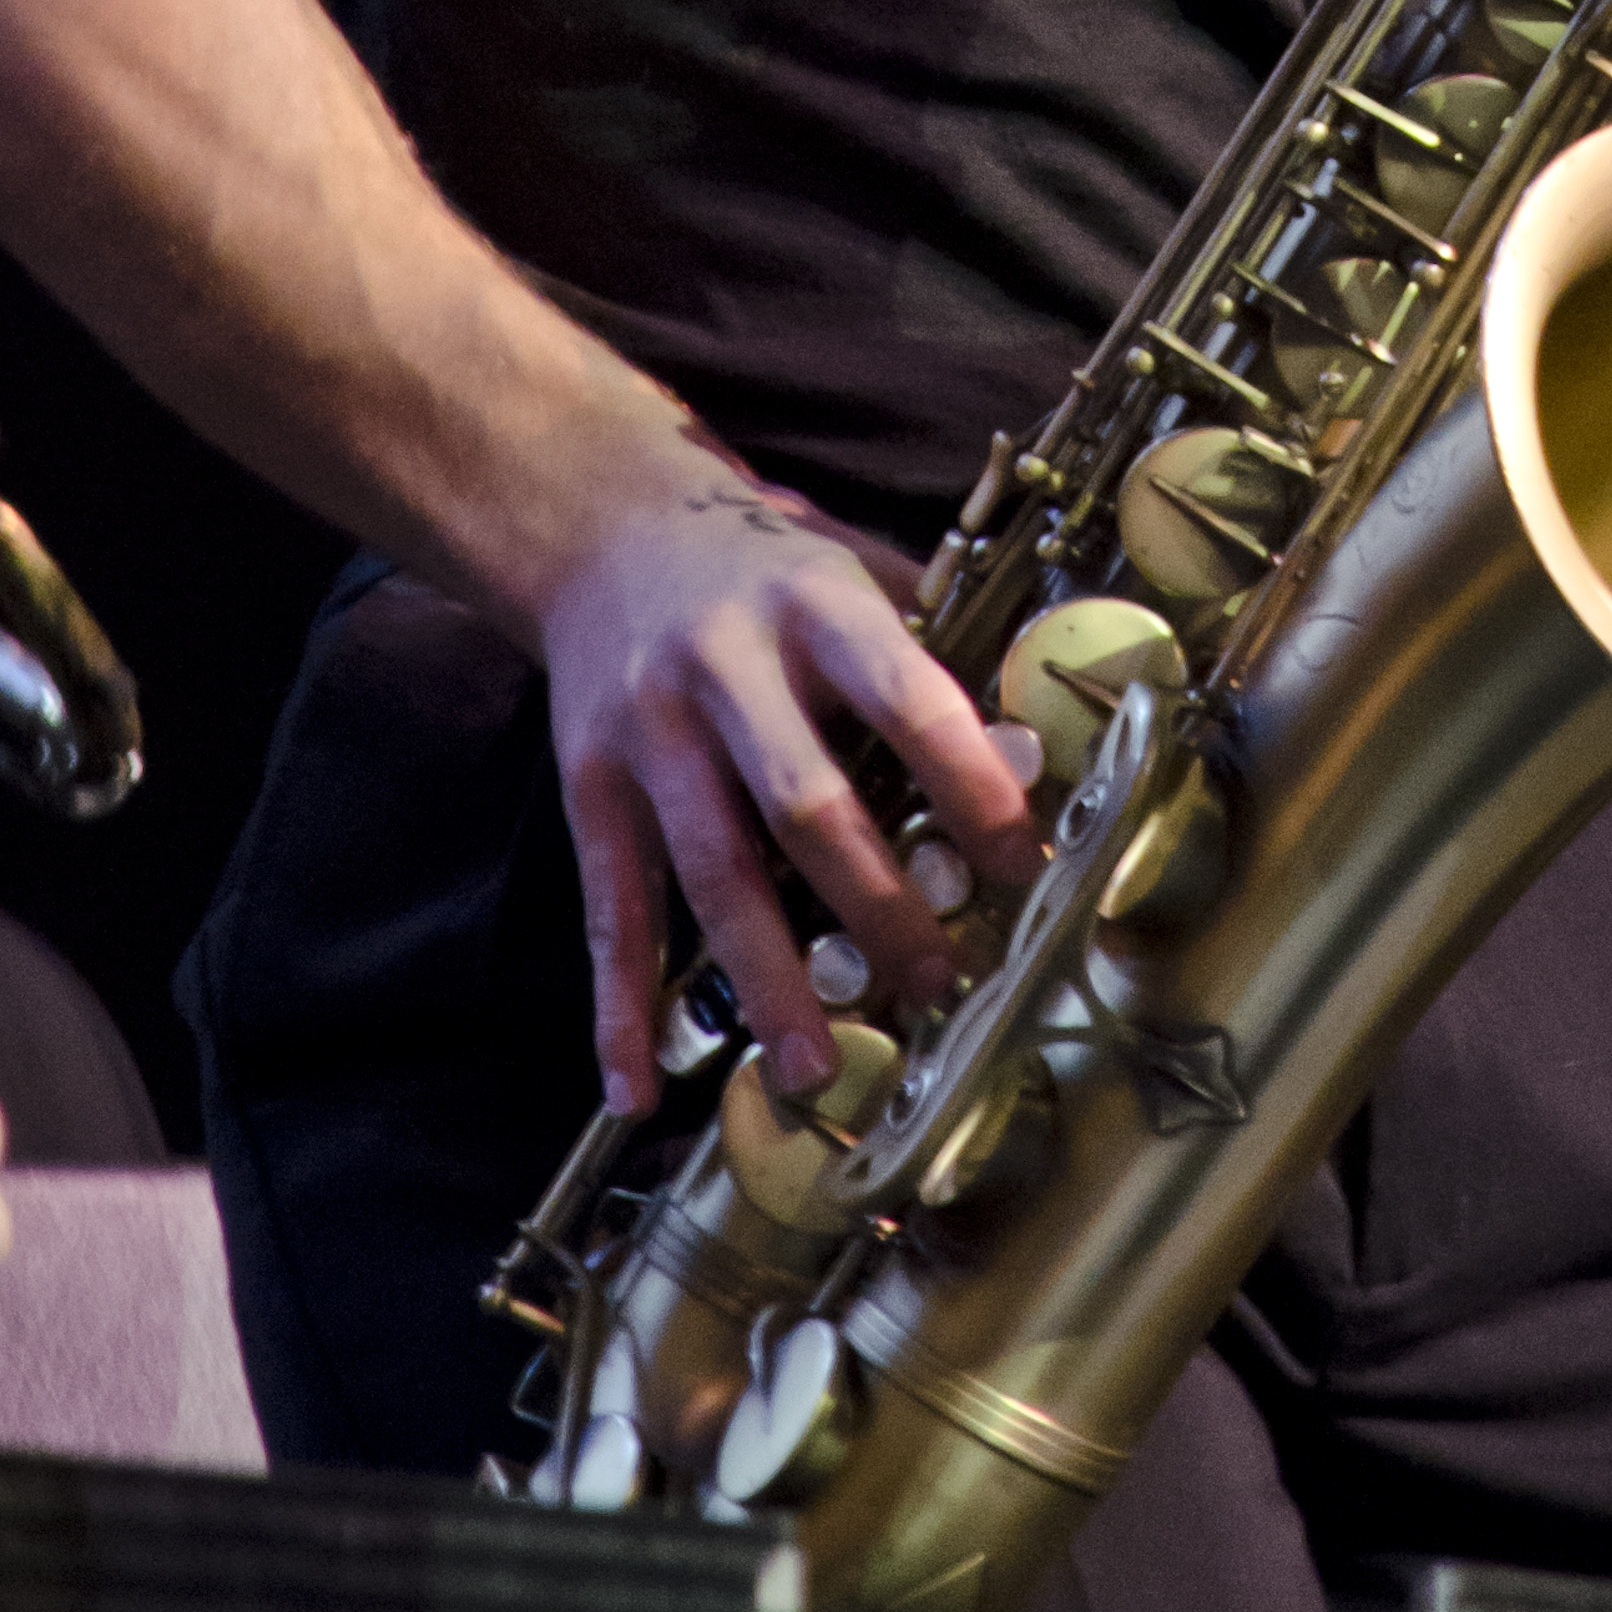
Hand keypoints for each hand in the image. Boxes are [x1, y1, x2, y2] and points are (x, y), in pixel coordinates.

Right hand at [543, 468, 1047, 1118]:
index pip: (904, 696)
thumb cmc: (762, 563)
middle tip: (936, 983)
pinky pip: (609, 906)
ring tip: (814, 1067)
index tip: (1019, 862)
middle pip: (804, 801)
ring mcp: (649, 728)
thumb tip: (1025, 754)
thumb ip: (928, 655)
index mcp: (813, 604)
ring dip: (765, 976)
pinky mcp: (587, 781)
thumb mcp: (851, 570)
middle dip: (875, 904)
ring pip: (711, 868)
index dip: (967, 779)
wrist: (601, 526)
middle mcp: (725, 664)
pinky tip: (638, 1085)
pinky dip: (620, 1004)